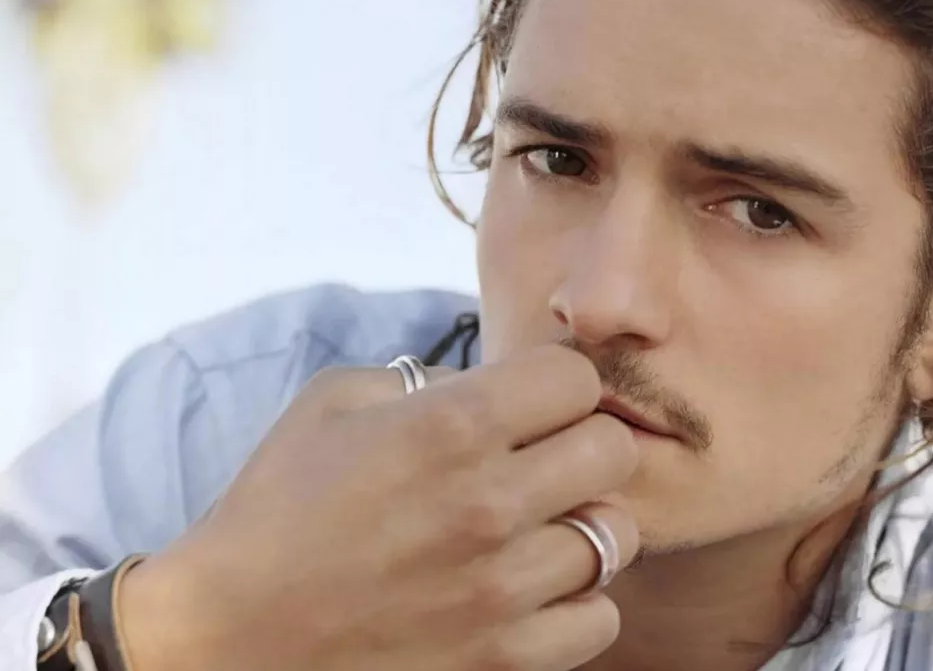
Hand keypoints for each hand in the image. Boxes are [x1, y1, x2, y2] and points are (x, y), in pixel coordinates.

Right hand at [119, 345, 638, 670]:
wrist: (228, 638)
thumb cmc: (277, 510)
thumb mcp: (333, 403)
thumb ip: (427, 378)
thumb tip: (496, 385)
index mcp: (449, 426)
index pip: (577, 378)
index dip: (556, 385)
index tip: (531, 404)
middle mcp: (489, 504)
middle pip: (615, 451)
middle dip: (584, 446)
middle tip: (545, 462)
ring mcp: (502, 590)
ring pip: (616, 535)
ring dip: (583, 526)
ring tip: (536, 529)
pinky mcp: (503, 659)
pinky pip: (598, 619)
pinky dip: (576, 603)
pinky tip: (531, 591)